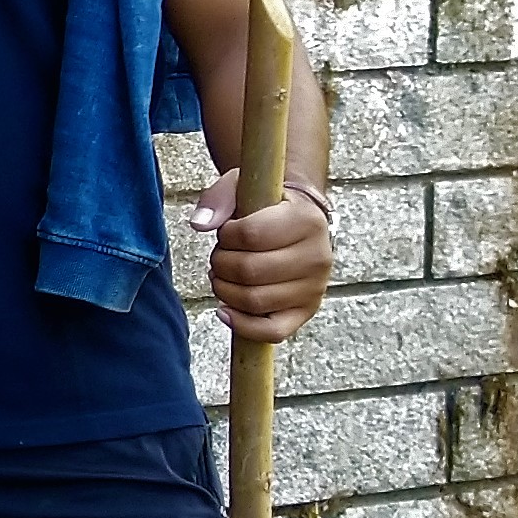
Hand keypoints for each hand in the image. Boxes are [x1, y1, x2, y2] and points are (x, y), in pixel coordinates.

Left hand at [198, 170, 333, 341]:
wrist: (298, 219)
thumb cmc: (266, 203)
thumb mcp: (244, 186)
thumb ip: (219, 198)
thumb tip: (200, 225)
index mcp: (307, 220)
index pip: (251, 235)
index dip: (226, 235)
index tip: (227, 231)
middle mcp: (318, 257)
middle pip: (249, 271)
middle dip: (221, 263)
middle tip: (221, 255)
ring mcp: (314, 288)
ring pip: (254, 301)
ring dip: (224, 289)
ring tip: (223, 274)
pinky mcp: (306, 311)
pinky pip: (272, 332)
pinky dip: (242, 325)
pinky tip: (224, 309)